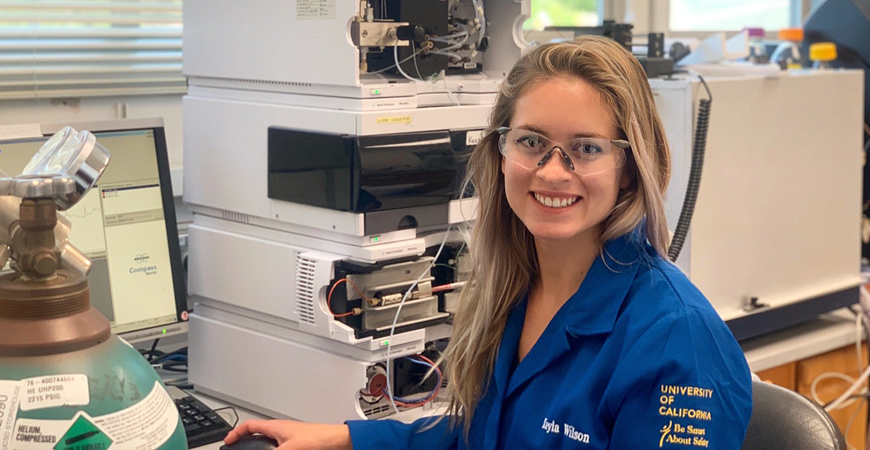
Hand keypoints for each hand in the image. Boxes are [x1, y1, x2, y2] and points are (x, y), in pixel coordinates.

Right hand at [224, 420, 351, 449]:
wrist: (338, 441)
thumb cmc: (318, 438)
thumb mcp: (289, 449)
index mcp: (276, 427)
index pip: (249, 426)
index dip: (236, 433)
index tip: (227, 441)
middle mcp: (282, 430)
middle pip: (258, 434)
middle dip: (247, 442)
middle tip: (239, 447)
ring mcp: (290, 437)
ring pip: (269, 442)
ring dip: (261, 447)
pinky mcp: (299, 444)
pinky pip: (281, 447)